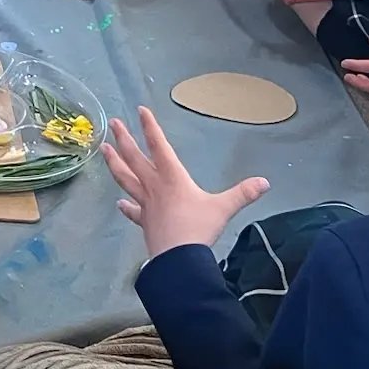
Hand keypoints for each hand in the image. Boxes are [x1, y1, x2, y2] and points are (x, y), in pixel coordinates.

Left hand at [102, 106, 269, 259]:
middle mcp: (154, 186)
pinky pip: (132, 210)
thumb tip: (265, 182)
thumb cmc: (199, 228)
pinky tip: (119, 203)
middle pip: (134, 158)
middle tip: (112, 123)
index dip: (150, 127)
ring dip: (114, 163)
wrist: (178, 258)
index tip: (140, 110)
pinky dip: (125, 206)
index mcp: (172, 177)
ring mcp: (145, 204)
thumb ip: (242, 194)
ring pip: (125, 178)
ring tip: (103, 149)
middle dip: (124, 139)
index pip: (159, 146)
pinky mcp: (143, 221)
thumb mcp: (223, 208)